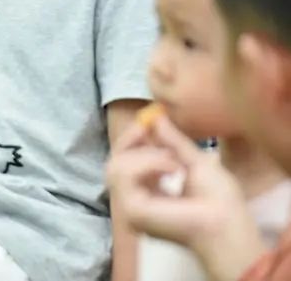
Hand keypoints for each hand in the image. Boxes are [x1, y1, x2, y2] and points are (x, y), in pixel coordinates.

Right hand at [106, 115, 264, 278]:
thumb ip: (173, 141)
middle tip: (146, 129)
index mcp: (148, 191)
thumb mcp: (196, 161)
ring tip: (174, 162)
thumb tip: (155, 117)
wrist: (227, 222)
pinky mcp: (130, 210)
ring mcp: (130, 207)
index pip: (123, 161)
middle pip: (113, 162)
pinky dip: (148, 165)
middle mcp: (135, 200)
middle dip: (129, 140)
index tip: (145, 123)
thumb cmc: (220, 200)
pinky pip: (124, 176)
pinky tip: (172, 170)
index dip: (130, 140)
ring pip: (115, 166)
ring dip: (146, 155)